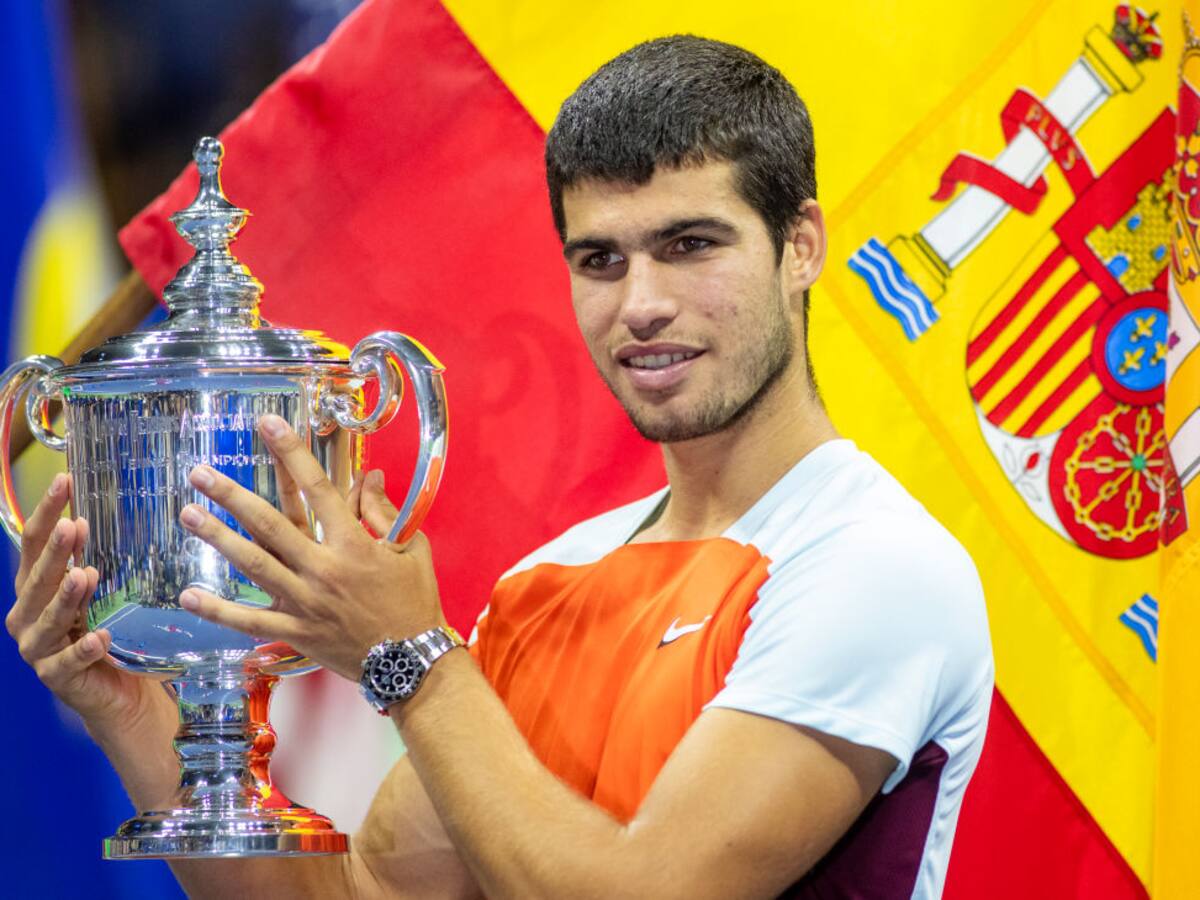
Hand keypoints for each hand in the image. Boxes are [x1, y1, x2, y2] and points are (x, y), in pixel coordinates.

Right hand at [5, 475, 174, 739]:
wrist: (120, 692)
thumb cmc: (108, 632)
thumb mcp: (100, 592)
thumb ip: (91, 560)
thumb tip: (92, 516)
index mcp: (35, 588)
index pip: (33, 544)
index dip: (46, 512)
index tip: (65, 480)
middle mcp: (28, 615)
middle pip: (37, 578)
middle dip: (54, 552)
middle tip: (71, 526)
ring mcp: (38, 648)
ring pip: (49, 618)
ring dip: (66, 598)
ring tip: (84, 575)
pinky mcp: (56, 677)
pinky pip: (69, 662)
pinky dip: (84, 649)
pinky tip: (100, 637)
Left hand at [176, 414, 444, 680]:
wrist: (411, 660)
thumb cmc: (414, 601)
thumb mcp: (410, 549)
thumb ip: (383, 513)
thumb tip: (369, 477)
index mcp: (353, 544)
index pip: (318, 489)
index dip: (292, 454)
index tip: (269, 426)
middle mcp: (323, 569)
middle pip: (270, 524)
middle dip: (233, 495)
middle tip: (201, 473)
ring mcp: (305, 603)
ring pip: (253, 565)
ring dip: (217, 538)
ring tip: (189, 514)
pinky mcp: (296, 632)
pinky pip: (250, 620)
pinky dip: (218, 610)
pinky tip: (188, 595)